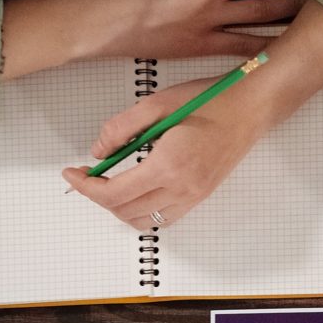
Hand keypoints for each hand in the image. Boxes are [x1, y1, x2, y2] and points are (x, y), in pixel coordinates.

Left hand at [62, 75, 269, 229]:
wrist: (250, 108)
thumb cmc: (210, 100)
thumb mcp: (157, 103)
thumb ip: (121, 128)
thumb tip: (99, 151)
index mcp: (168, 165)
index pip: (114, 193)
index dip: (85, 187)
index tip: (71, 174)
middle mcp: (181, 188)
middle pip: (124, 211)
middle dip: (98, 197)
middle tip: (87, 176)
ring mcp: (193, 196)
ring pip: (144, 221)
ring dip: (119, 208)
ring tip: (109, 184)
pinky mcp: (201, 196)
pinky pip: (164, 219)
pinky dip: (142, 211)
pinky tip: (136, 190)